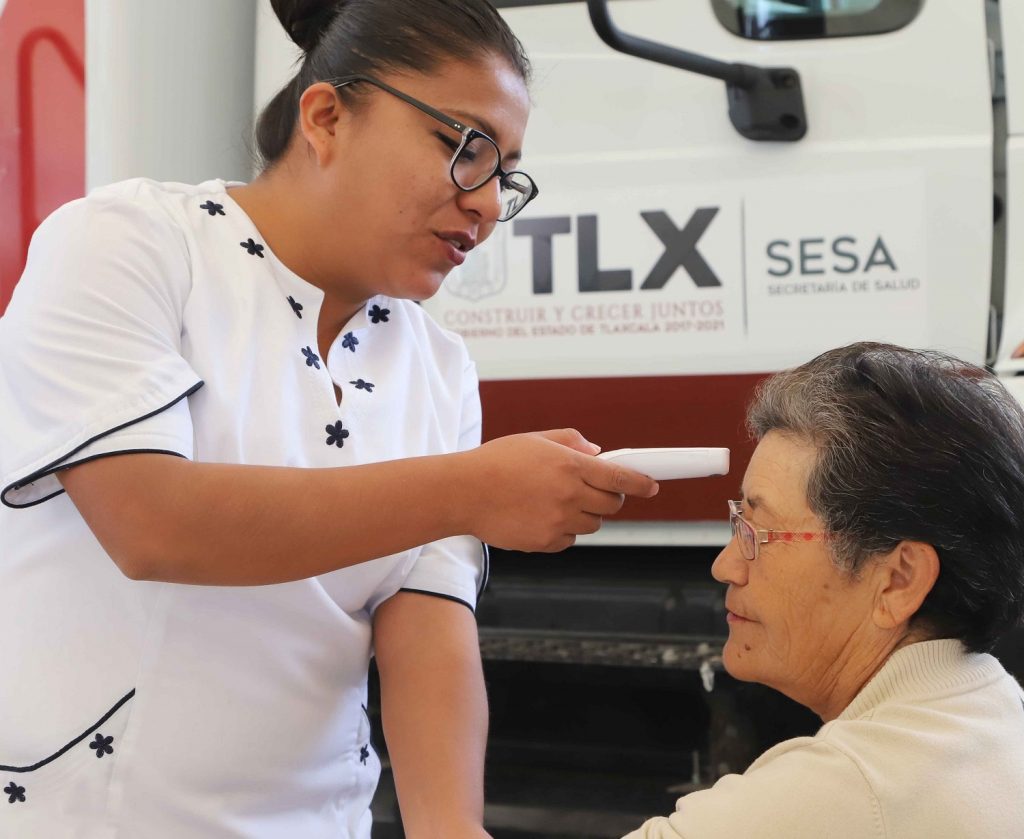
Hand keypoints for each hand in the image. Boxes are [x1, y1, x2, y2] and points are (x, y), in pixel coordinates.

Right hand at [459, 428, 658, 551]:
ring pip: (593, 525)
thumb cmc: (495, 462)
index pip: (619, 477)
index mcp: (569, 465)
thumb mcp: (534, 440)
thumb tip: (597, 452)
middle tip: (599, 493)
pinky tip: (543, 517)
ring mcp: (559, 521)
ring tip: (560, 503)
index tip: (652, 486)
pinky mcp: (546, 542)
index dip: (641, 483)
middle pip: (612, 505)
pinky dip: (565, 531)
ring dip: (586, 515)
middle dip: (612, 499)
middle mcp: (569, 494)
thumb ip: (571, 442)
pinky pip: (570, 540)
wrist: (463, 492)